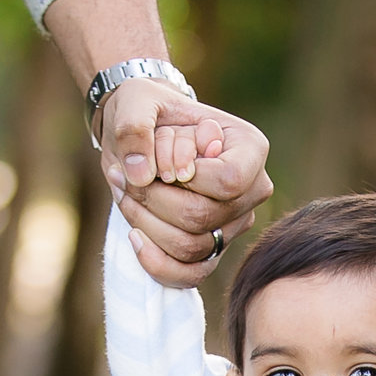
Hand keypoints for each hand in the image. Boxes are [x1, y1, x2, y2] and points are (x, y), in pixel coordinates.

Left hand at [100, 81, 273, 288]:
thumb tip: (140, 175)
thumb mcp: (134, 102)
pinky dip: (157, 263)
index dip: (186, 177)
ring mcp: (233, 223)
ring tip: (125, 193)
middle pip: (203, 217)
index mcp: (249, 148)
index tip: (160, 160)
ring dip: (146, 224)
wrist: (140, 134)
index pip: (228, 180)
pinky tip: (134, 236)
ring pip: (191, 246)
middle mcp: (251, 190)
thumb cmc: (147, 110)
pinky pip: (190, 274)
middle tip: (124, 176)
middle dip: (153, 200)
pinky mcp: (212, 248)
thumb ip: (134, 128)